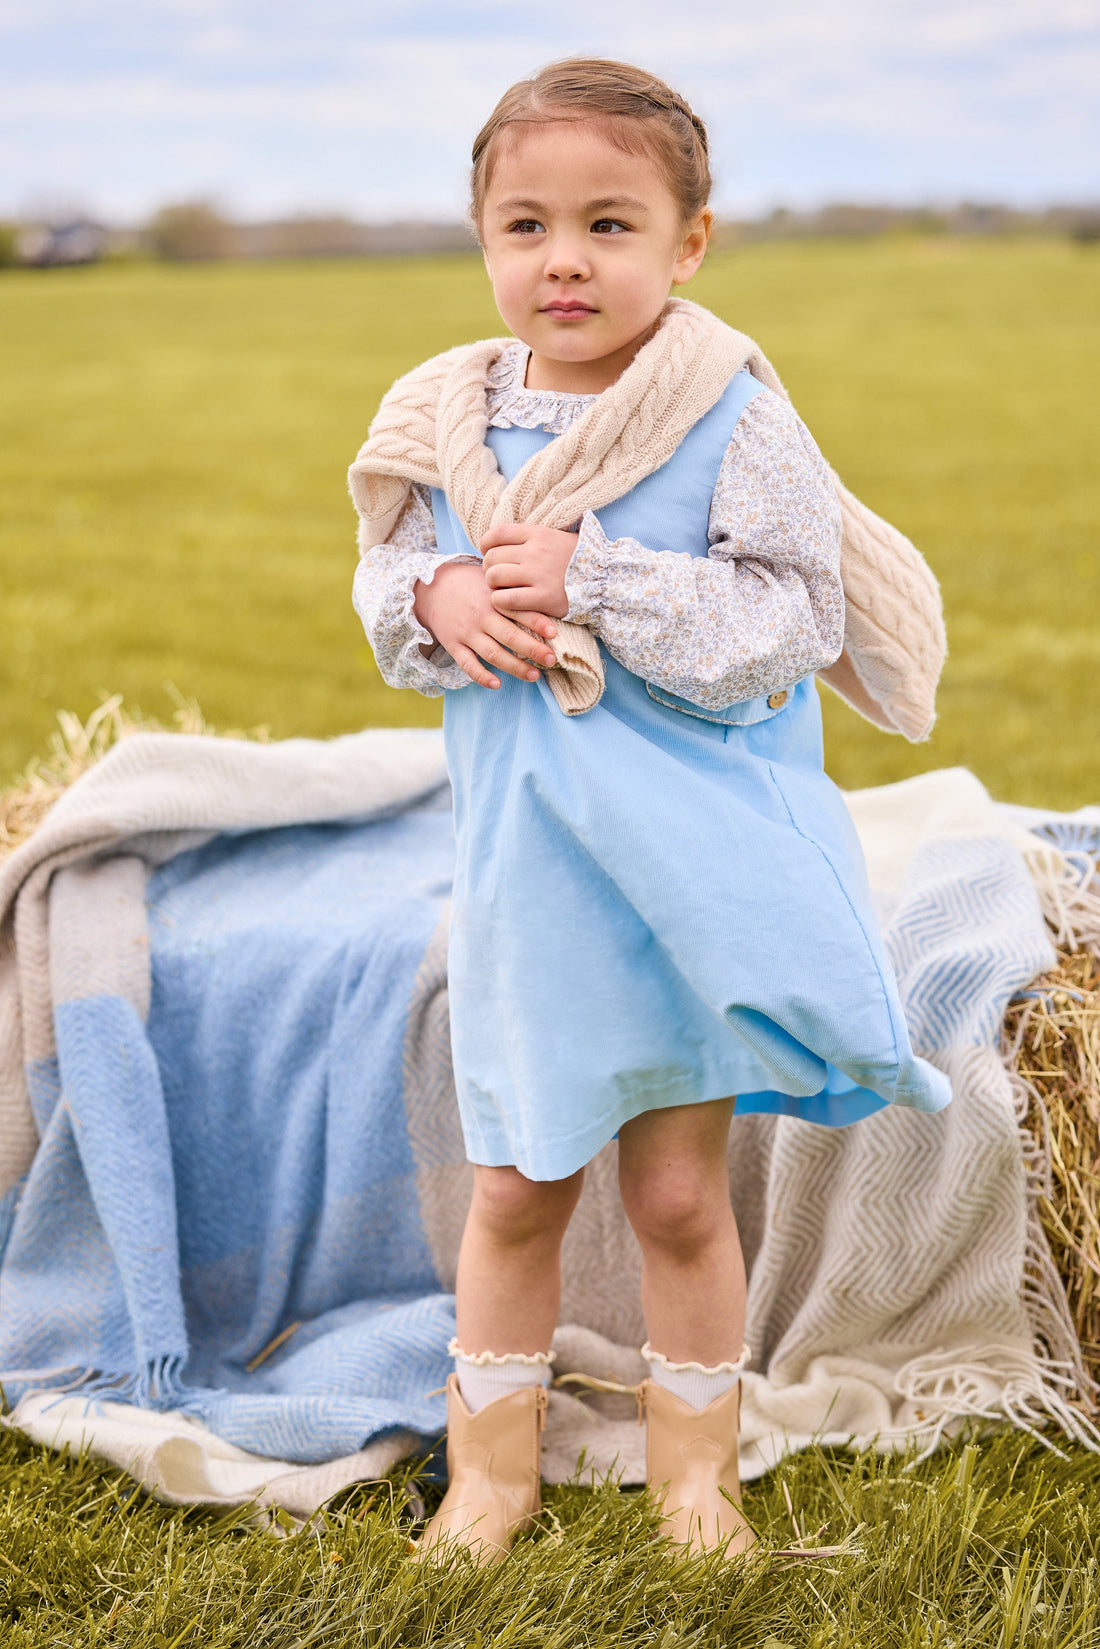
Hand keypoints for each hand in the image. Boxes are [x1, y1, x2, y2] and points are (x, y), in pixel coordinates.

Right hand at [413, 561, 557, 689]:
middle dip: (532, 649)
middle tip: (551, 660)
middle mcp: (481, 616)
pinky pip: (468, 664)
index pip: (518, 611)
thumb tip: (543, 594)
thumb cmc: (469, 584)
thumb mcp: (490, 579)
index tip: (554, 633)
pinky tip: (497, 684)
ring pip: (493, 654)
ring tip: (534, 675)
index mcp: (493, 598)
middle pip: (510, 636)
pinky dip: (481, 676)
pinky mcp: (453, 645)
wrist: (431, 588)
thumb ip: (511, 588)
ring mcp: (466, 632)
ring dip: (515, 667)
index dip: (537, 622)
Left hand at [480, 523, 577, 620]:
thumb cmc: (578, 559)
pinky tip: (508, 603)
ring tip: (502, 589)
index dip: (486, 545)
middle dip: (489, 568)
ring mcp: (537, 574)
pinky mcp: (541, 598)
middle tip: (498, 577)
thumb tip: (504, 540)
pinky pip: (504, 599)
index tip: (489, 553)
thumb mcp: (556, 537)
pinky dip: (500, 602)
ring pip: (494, 577)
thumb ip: (532, 537)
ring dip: (493, 585)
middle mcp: (534, 551)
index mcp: (537, 534)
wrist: (604, 579)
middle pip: (492, 557)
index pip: (497, 534)